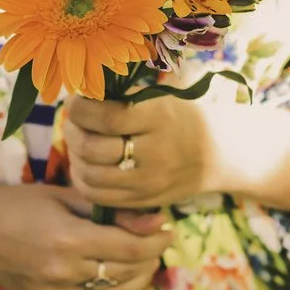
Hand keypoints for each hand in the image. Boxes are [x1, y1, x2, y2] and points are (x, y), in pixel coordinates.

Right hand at [0, 180, 171, 289]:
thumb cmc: (20, 203)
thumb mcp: (65, 196)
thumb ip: (109, 211)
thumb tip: (155, 221)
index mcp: (67, 239)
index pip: (128, 247)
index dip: (156, 240)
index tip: (167, 230)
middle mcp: (63, 273)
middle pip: (126, 274)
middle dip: (150, 259)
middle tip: (158, 243)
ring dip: (142, 283)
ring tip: (151, 265)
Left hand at [63, 94, 212, 208]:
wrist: (216, 153)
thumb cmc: (182, 115)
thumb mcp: (162, 96)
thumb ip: (124, 93)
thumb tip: (82, 88)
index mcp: (161, 118)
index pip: (108, 118)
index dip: (81, 109)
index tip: (76, 101)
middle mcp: (155, 153)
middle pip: (93, 148)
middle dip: (72, 131)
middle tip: (73, 121)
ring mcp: (149, 182)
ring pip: (90, 174)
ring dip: (74, 155)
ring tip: (76, 140)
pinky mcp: (142, 201)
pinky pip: (97, 196)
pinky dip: (82, 178)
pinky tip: (83, 163)